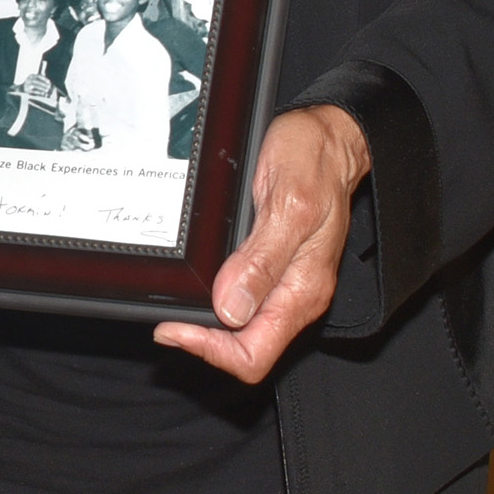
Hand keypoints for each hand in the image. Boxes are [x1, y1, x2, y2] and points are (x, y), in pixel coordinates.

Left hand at [154, 105, 370, 382]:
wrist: (328, 138)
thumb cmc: (313, 162)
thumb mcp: (289, 204)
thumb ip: (262, 260)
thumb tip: (231, 308)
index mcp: (302, 291)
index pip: (254, 354)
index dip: (210, 351)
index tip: (175, 328)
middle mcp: (295, 296)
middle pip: (244, 348)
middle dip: (201, 339)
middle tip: (165, 316)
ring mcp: (285, 284)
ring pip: (240, 328)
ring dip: (205, 322)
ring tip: (174, 302)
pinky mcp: (274, 268)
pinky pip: (243, 300)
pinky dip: (215, 300)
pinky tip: (197, 283)